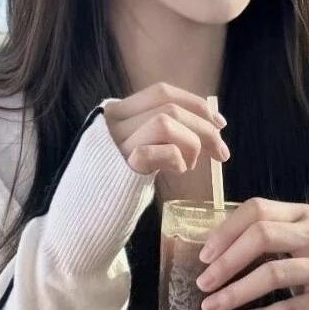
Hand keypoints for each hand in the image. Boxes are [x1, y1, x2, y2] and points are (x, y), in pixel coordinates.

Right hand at [103, 83, 229, 175]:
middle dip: (204, 126)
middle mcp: (112, 122)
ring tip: (190, 165)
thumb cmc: (119, 185)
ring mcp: (114, 143)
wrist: (86, 216)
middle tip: (222, 153)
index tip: (220, 123)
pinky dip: (175, 158)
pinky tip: (178, 171)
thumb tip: (209, 123)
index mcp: (117, 112)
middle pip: (169, 105)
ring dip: (191, 142)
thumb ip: (160, 132)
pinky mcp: (120, 167)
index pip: (162, 92)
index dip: (195, 104)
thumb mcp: (139, 149)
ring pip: (164, 121)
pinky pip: (154, 151)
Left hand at [195, 197, 308, 309]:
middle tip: (203, 282)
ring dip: (236, 292)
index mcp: (303, 214)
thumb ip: (264, 232)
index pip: (258, 210)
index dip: (227, 231)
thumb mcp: (297, 232)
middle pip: (264, 236)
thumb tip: (212, 248)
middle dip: (227, 260)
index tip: (204, 255)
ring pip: (274, 274)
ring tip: (209, 306)